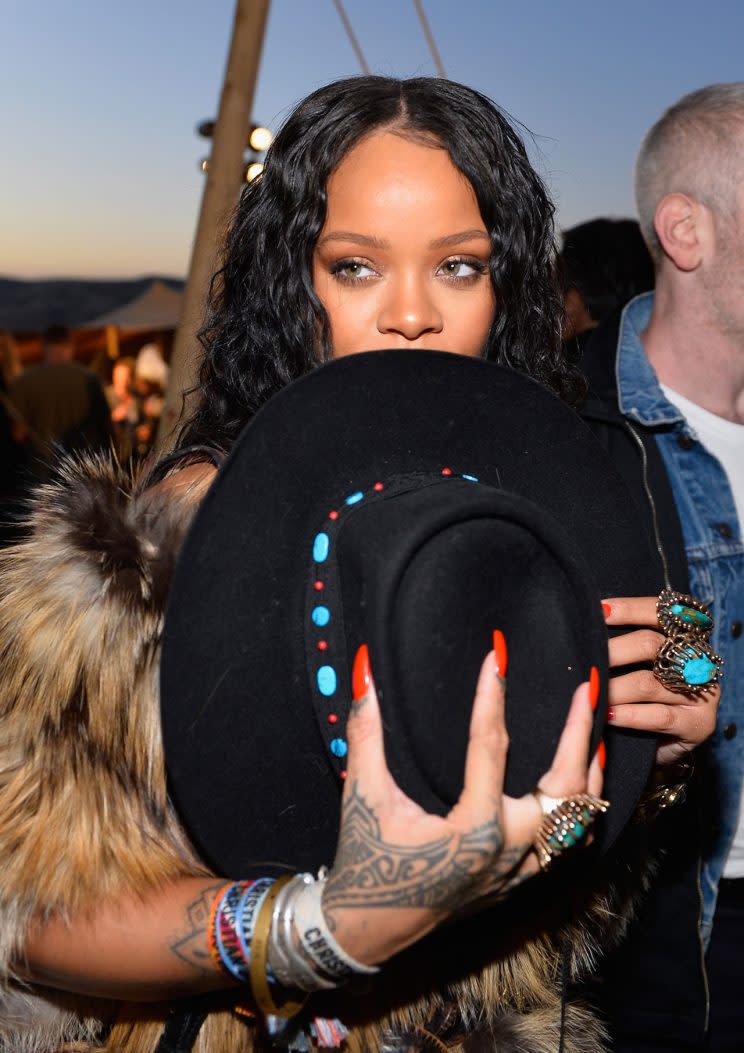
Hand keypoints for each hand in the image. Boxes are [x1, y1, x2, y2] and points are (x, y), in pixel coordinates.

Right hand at [322, 640, 602, 965]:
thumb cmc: (364, 857)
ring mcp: (518, 869)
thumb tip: (364, 670)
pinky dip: (582, 807)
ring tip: (596, 724)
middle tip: (586, 687)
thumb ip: (365, 730)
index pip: (490, 746)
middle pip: (565, 787)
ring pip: (578, 819)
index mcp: (470, 830)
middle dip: (578, 733)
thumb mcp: (363, 792)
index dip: (491, 696)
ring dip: (589, 769)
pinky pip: (569, 843)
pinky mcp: (519, 879)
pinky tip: (582, 778)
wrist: (368, 927)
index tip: (496, 654)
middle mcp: (506, 851)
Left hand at [602, 596, 719, 765]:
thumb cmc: (644, 698)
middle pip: (651, 643)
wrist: (664, 745)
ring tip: (593, 690)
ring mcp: (701, 692)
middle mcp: (696, 660)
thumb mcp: (637, 667)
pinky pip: (658, 716)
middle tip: (587, 657)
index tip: (599, 611)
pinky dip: (629, 715)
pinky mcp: (698, 724)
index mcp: (683, 638)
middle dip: (613, 650)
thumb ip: (624, 646)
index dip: (629, 608)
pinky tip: (609, 714)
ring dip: (614, 687)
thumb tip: (587, 629)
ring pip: (648, 683)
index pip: (659, 612)